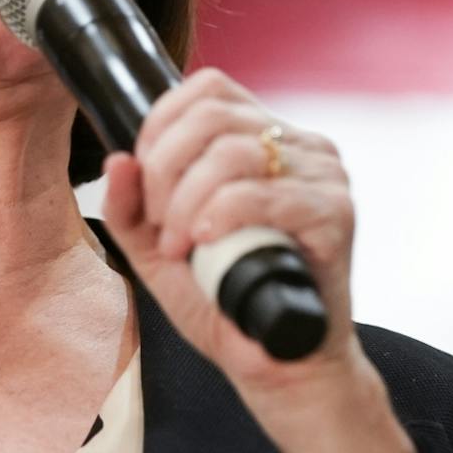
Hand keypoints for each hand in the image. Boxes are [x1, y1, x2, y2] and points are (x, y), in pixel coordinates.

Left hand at [98, 68, 363, 400]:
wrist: (277, 364)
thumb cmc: (225, 301)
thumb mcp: (158, 250)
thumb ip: (130, 208)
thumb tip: (116, 159)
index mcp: (264, 137)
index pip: (208, 88)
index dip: (161, 124)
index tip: (143, 181)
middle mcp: (299, 145)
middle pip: (213, 116)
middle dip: (165, 169)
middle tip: (159, 225)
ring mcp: (324, 175)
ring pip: (234, 152)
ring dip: (186, 202)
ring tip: (179, 246)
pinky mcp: (336, 213)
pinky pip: (265, 193)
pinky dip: (221, 216)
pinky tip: (206, 244)